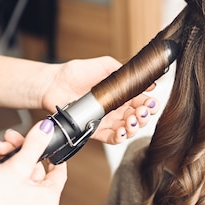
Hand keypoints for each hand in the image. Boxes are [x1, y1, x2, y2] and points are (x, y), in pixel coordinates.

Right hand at [0, 120, 67, 204]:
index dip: (51, 152)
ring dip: (6, 160)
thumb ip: (34, 144)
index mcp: (49, 198)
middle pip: (34, 169)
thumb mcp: (17, 166)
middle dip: (18, 151)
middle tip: (8, 141)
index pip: (59, 169)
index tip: (43, 140)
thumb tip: (47, 129)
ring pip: (19, 175)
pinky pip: (9, 186)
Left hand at [39, 56, 159, 143]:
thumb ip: (125, 74)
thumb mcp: (105, 66)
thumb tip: (148, 81)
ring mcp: (106, 121)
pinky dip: (120, 137)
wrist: (53, 83)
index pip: (141, 101)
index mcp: (121, 94)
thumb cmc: (76, 73)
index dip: (149, 104)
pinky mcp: (95, 130)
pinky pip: (112, 138)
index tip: (151, 102)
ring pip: (128, 130)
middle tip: (141, 112)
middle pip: (138, 118)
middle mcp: (116, 109)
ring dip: (134, 128)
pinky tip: (122, 132)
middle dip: (143, 117)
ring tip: (131, 121)